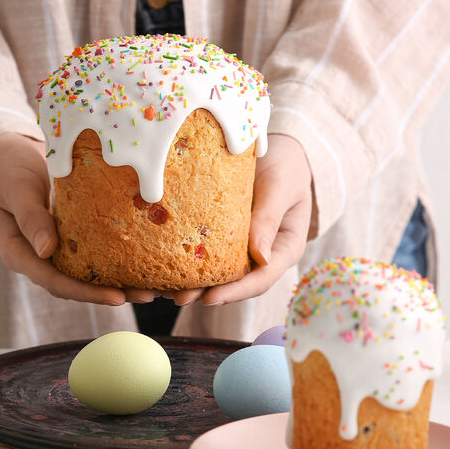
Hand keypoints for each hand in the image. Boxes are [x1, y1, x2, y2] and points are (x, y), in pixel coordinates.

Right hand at [0, 132, 157, 304]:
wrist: (8, 162)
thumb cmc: (9, 174)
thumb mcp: (17, 191)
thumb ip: (30, 217)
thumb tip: (47, 250)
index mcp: (21, 256)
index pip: (56, 282)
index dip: (87, 293)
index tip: (117, 297)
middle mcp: (40, 260)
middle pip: (77, 286)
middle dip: (112, 293)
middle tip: (148, 295)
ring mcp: (55, 253)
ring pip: (88, 276)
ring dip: (120, 283)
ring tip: (153, 287)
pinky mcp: (69, 242)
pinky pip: (93, 256)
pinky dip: (116, 261)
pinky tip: (143, 261)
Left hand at [166, 134, 312, 305]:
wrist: (278, 150)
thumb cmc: (286, 165)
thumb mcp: (281, 186)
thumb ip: (270, 217)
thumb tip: (262, 258)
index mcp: (284, 249)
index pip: (261, 278)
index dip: (236, 292)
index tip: (210, 298)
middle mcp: (263, 255)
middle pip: (236, 282)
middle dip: (207, 293)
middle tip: (179, 298)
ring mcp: (243, 247)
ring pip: (219, 272)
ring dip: (192, 283)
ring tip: (164, 290)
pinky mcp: (225, 237)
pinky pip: (207, 252)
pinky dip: (187, 260)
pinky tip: (164, 264)